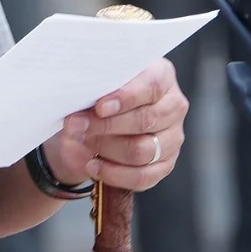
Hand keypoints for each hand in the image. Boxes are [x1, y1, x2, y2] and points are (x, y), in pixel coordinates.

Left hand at [43, 58, 186, 190]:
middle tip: (76, 125)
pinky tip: (94, 165)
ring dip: (106, 148)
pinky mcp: (165, 164)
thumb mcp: (97, 84)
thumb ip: (95, 89)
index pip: (151, 86)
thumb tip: (81, 108)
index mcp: (162, 75)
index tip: (99, 107)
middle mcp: (173, 105)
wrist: (96, 121)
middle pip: (146, 120)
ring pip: (143, 150)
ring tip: (83, 141)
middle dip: (106, 125)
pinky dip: (113, 173)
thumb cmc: (99, 94)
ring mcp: (173, 137)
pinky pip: (142, 176)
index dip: (126, 98)